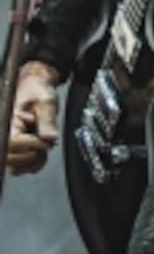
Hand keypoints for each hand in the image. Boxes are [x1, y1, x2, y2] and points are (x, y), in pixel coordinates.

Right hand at [6, 61, 60, 175]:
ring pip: (15, 166)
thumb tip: (50, 139)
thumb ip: (47, 120)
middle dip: (33, 154)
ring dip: (33, 161)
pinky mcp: (14, 150)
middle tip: (46, 142)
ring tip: (43, 145)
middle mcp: (4, 135)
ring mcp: (7, 145)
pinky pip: (19, 166)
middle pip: (11, 159)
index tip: (45, 140)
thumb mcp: (46, 101)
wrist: (34, 87)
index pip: (12, 144)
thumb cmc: (36, 91)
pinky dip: (32, 164)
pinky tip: (40, 153)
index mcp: (7, 122)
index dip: (31, 145)